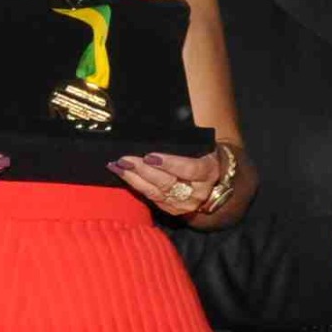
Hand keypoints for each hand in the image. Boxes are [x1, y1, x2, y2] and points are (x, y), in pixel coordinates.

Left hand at [110, 146, 234, 221]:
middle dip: (143, 170)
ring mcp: (184, 204)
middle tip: (125, 159)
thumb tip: (166, 122)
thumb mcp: (204, 144)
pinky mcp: (171, 209)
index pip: (189, 169)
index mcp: (209, 172)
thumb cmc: (204, 154)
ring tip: (117, 165)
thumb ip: (187, 138)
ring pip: (155, 192)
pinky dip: (135, 185)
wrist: (214, 179)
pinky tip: (121, 174)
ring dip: (133, 178)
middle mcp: (198, 192)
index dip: (169, 163)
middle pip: (167, 182)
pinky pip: (150, 197)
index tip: (149, 156)